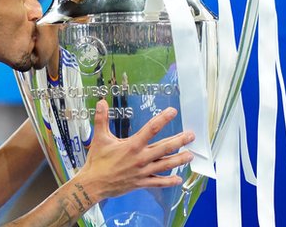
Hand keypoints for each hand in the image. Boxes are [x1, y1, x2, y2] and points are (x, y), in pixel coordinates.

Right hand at [76, 100, 193, 200]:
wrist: (94, 184)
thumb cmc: (97, 161)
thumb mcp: (99, 138)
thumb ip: (101, 119)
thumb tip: (102, 102)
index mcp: (132, 146)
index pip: (151, 129)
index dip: (163, 119)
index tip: (172, 111)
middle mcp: (141, 158)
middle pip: (164, 148)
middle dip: (179, 141)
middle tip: (191, 135)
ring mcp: (143, 172)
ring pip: (165, 165)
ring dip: (179, 160)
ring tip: (190, 155)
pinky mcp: (142, 182)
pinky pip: (158, 182)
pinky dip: (169, 181)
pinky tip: (179, 179)